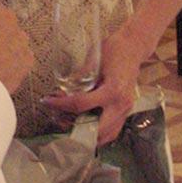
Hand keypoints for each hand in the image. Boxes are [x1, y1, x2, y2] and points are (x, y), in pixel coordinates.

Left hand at [42, 23, 143, 144]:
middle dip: (75, 129)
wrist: (133, 47)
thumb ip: (79, 77)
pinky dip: (99, 132)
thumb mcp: (94, 59)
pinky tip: (87, 124)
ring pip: (107, 135)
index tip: (48, 101)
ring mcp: (126, 109)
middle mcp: (121, 104)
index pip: (81, 104)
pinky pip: (113, 130)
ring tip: (70, 124)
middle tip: (59, 119)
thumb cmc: (114, 49)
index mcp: (112, 90)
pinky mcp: (127, 110)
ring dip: (89, 135)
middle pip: (96, 130)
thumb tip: (62, 91)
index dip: (61, 104)